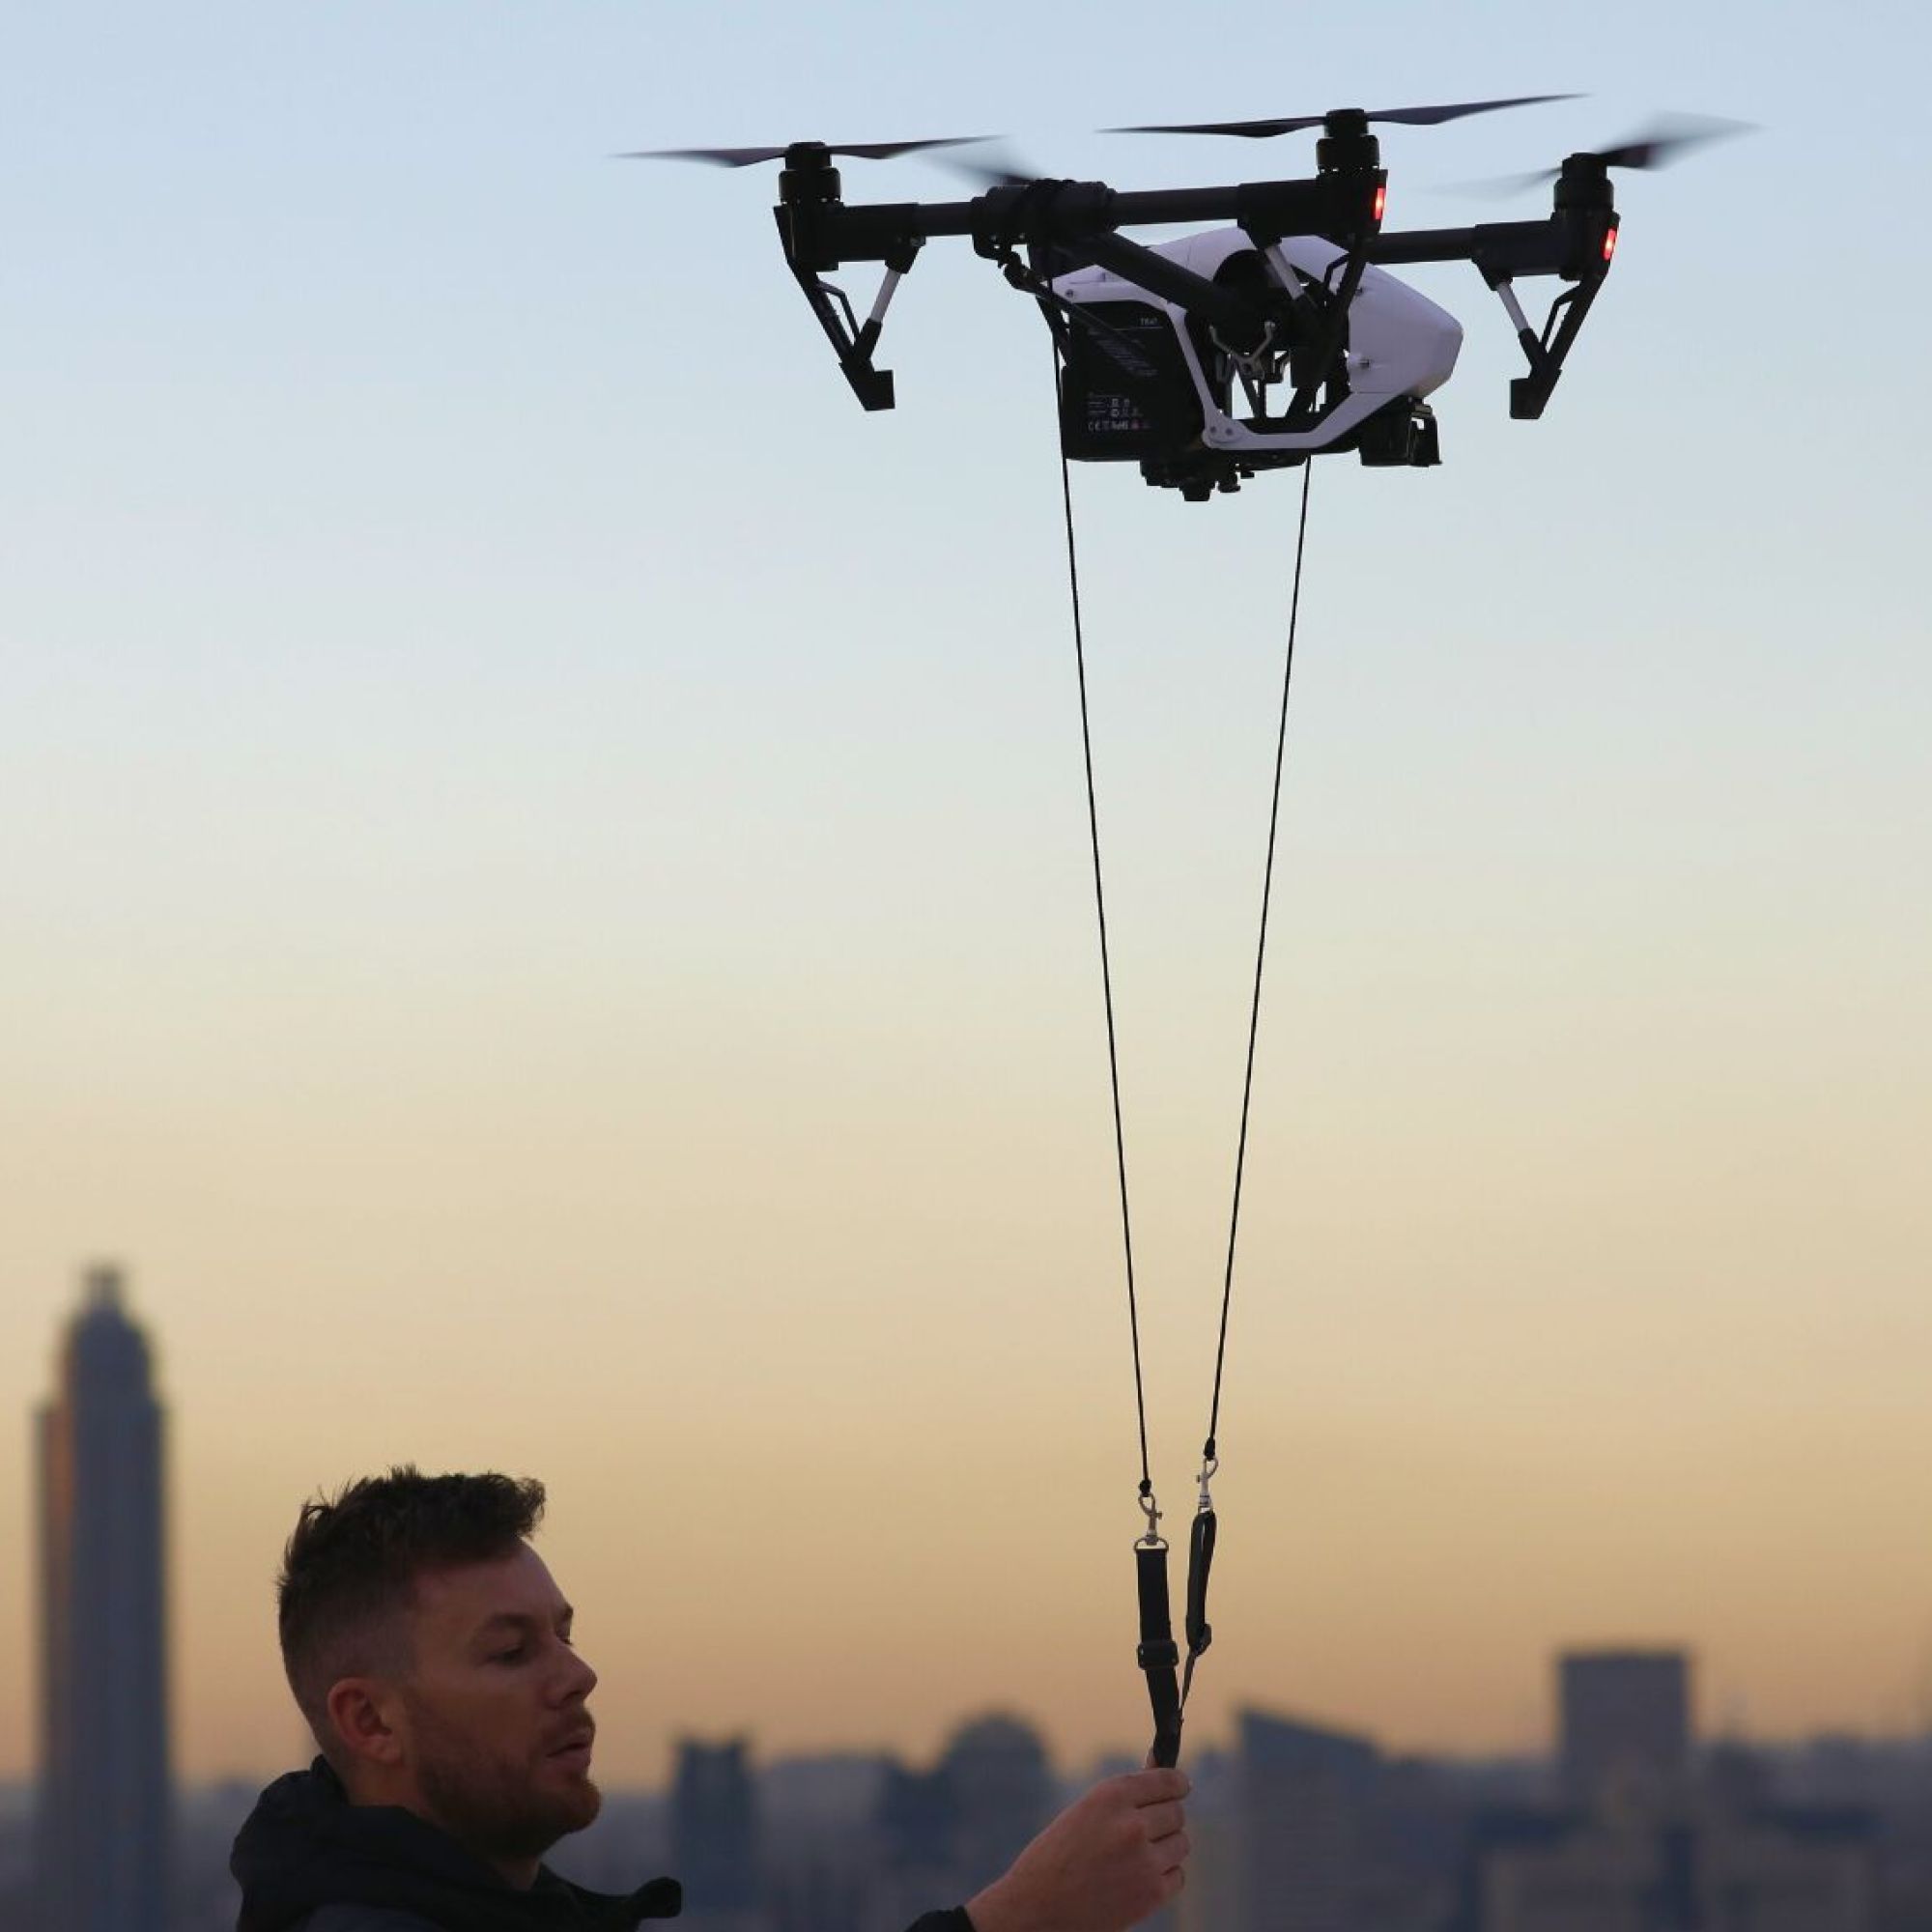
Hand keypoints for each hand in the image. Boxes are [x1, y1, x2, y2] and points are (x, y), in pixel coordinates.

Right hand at [964, 1767, 1189, 1931]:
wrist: (1037, 1908)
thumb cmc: (1057, 1855)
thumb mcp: (1086, 1811)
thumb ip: (1126, 1794)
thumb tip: (1164, 1769)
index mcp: (1111, 1796)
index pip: (1167, 1780)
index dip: (1177, 1783)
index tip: (1180, 1786)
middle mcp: (1132, 1824)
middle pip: (1177, 1812)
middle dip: (1166, 1818)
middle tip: (1145, 1829)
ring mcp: (1145, 1861)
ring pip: (1181, 1843)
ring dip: (1166, 1847)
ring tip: (1137, 1856)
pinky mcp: (1151, 1894)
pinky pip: (1177, 1875)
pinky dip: (1164, 1876)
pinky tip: (1139, 1878)